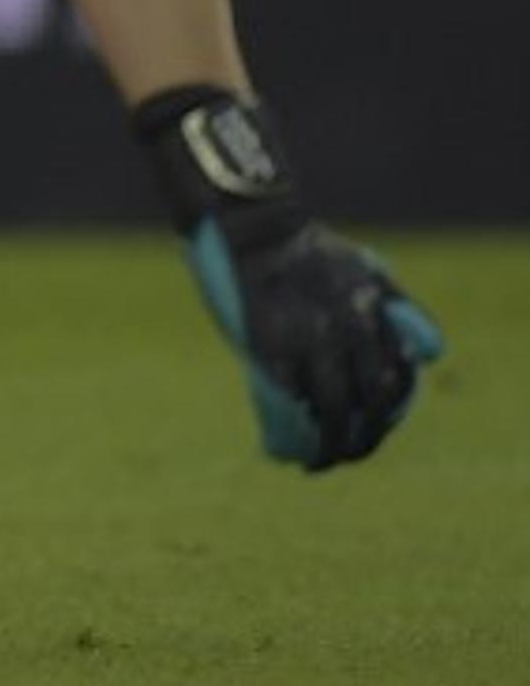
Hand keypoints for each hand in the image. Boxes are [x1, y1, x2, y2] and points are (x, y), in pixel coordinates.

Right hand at [137, 87, 445, 471]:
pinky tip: (291, 438)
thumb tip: (429, 352)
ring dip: (331, 445)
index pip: (394, 384)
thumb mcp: (369, 271)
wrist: (255, 225)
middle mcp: (348, 333)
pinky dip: (295, 423)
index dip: (386, 417)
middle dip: (360, 441)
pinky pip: (290, 396)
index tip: (372, 431)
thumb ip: (399, 307)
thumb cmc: (309, 246)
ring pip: (332, 410)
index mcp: (373, 317)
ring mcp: (309, 339)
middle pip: (367, 406)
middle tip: (345, 455)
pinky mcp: (270, 342)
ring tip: (320, 461)